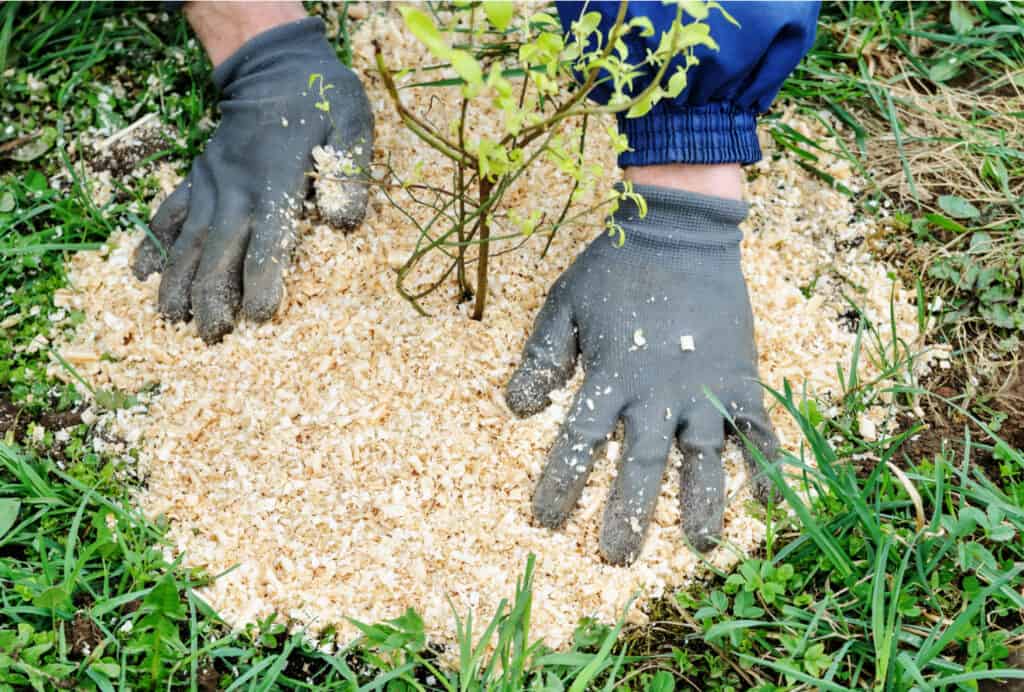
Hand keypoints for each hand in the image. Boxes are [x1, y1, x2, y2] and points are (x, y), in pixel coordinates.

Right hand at [134, 17, 373, 342]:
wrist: (272, 65)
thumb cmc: (319, 99)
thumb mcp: (350, 123)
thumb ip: (347, 172)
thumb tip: (342, 225)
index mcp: (276, 182)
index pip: (268, 240)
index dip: (262, 280)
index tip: (259, 317)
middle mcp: (236, 189)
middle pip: (219, 252)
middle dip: (213, 297)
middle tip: (212, 339)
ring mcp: (210, 184)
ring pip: (188, 240)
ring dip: (178, 282)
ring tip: (172, 322)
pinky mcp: (197, 178)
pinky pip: (167, 214)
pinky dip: (152, 244)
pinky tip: (140, 276)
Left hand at [506, 185, 776, 564]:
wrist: (680, 230)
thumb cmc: (614, 269)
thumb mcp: (562, 305)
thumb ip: (542, 357)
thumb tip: (519, 410)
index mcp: (610, 376)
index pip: (578, 444)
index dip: (561, 485)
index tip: (548, 521)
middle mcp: (657, 392)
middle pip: (640, 466)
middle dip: (627, 514)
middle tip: (617, 559)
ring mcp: (703, 388)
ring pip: (701, 459)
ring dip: (700, 504)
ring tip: (700, 547)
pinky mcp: (740, 378)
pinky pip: (757, 430)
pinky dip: (765, 465)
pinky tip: (766, 502)